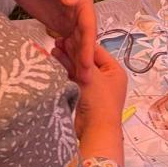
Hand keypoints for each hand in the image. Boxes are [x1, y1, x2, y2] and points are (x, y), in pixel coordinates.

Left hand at [4, 0, 95, 82]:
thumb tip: (75, 1)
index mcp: (82, 1)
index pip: (88, 26)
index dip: (88, 46)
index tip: (86, 63)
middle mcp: (79, 13)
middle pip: (84, 39)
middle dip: (85, 59)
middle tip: (84, 80)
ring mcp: (68, 21)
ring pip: (76, 44)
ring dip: (77, 61)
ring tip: (76, 81)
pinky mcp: (56, 26)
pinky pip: (65, 44)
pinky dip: (66, 57)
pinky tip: (64, 70)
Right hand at [55, 45, 126, 164]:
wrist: (96, 130)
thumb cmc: (100, 102)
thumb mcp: (90, 76)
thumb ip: (78, 59)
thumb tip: (67, 42)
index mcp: (114, 70)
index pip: (96, 51)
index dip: (81, 43)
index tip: (65, 36)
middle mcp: (107, 78)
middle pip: (87, 60)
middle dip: (72, 52)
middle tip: (56, 42)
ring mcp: (96, 87)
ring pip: (80, 69)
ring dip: (67, 61)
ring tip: (53, 51)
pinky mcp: (85, 96)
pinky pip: (75, 80)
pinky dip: (66, 72)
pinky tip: (55, 63)